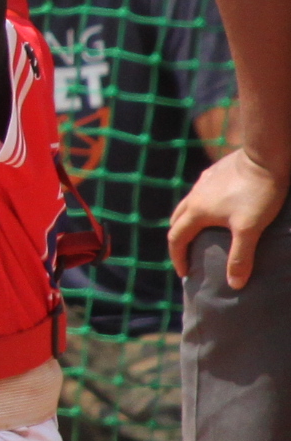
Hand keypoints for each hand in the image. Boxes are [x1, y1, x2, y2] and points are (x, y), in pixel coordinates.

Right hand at [172, 146, 288, 283]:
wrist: (265, 155)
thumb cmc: (257, 193)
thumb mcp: (250, 229)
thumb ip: (240, 257)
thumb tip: (234, 285)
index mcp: (196, 212)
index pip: (176, 238)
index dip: (177, 257)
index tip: (184, 272)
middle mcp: (194, 196)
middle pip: (176, 221)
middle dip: (178, 240)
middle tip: (187, 254)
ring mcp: (203, 182)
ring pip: (187, 205)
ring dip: (188, 221)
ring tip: (200, 232)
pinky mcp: (215, 172)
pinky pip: (201, 193)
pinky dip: (201, 206)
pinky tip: (217, 206)